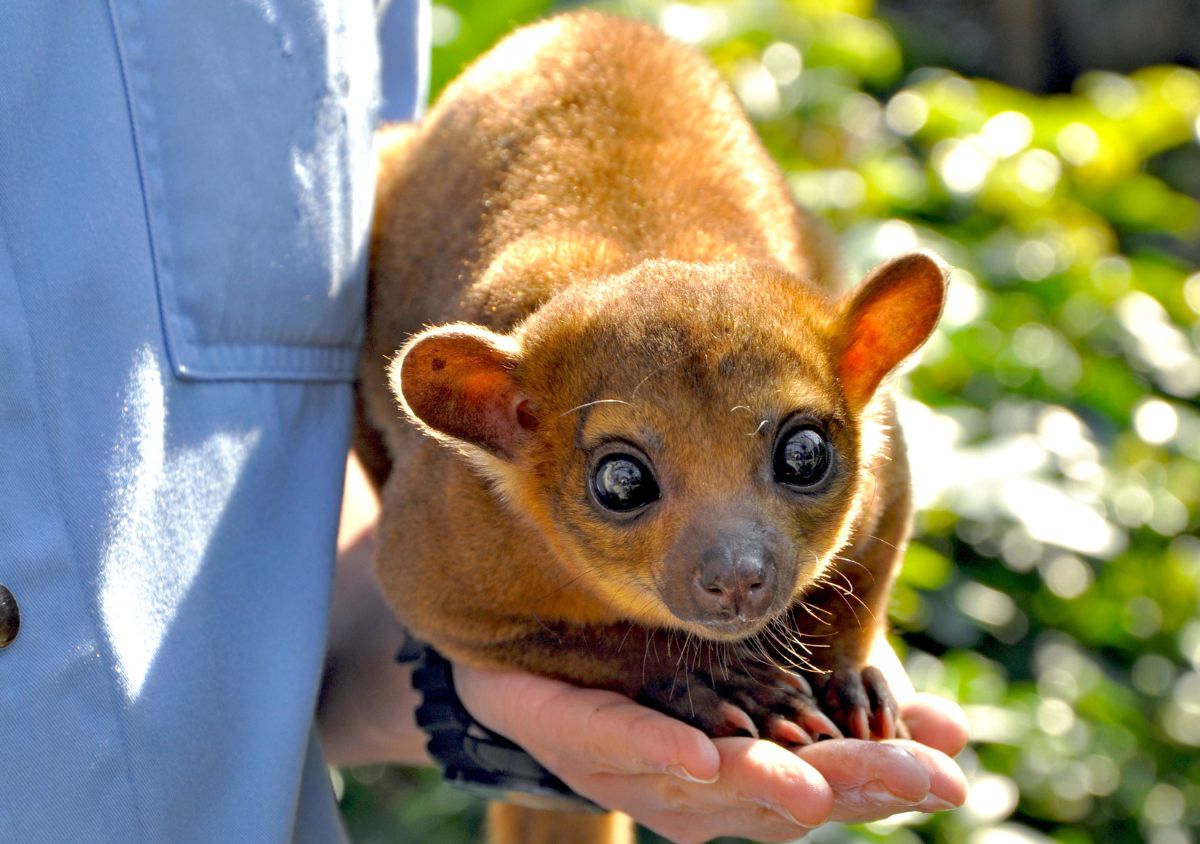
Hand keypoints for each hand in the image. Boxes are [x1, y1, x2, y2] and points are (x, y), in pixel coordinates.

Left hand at [455, 645, 966, 843]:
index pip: (824, 786)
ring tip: (815, 786)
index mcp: (744, 776)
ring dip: (760, 784)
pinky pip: (616, 742)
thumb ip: (846, 702)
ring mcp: (631, 767)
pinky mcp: (572, 731)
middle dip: (846, 788)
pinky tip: (702, 753)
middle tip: (918, 779)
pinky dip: (658, 749)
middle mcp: (693, 788)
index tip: (948, 775)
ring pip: (701, 783)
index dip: (884, 784)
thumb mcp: (764, 679)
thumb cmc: (656, 673)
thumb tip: (951, 730)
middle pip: (774, 797)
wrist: (529, 650)